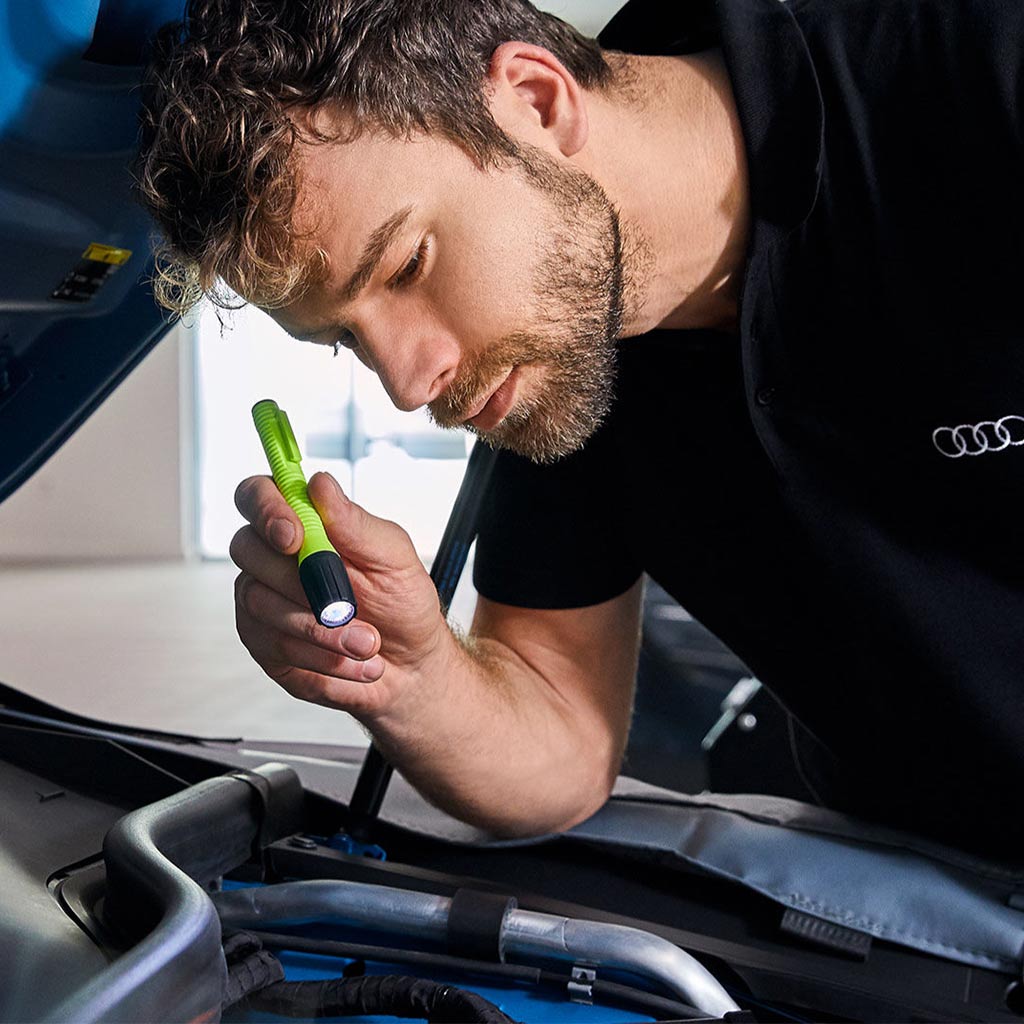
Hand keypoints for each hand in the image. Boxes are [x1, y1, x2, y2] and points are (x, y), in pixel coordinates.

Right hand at [230, 471, 447, 722]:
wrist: (410, 665)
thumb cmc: (401, 601)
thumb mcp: (392, 558)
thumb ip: (355, 524)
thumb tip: (320, 483)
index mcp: (304, 523)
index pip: (257, 494)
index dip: (266, 509)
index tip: (294, 536)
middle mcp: (273, 557)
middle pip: (247, 549)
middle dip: (300, 582)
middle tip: (348, 606)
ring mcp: (262, 600)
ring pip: (262, 604)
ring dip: (322, 629)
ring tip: (368, 644)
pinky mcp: (264, 643)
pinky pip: (274, 646)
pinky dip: (321, 657)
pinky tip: (353, 662)